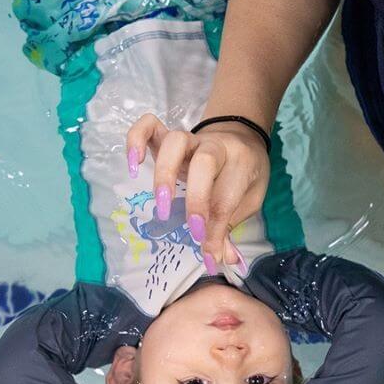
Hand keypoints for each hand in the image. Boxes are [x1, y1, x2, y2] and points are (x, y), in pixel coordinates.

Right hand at [126, 114, 270, 269]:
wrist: (242, 137)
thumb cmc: (243, 174)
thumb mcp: (249, 200)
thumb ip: (232, 226)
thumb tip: (221, 258)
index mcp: (241, 163)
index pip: (226, 198)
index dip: (216, 230)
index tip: (208, 254)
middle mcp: (215, 146)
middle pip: (204, 163)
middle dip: (196, 200)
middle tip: (190, 230)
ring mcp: (191, 139)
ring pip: (175, 141)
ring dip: (164, 174)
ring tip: (160, 204)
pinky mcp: (167, 135)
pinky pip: (149, 125)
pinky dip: (136, 140)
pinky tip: (133, 165)